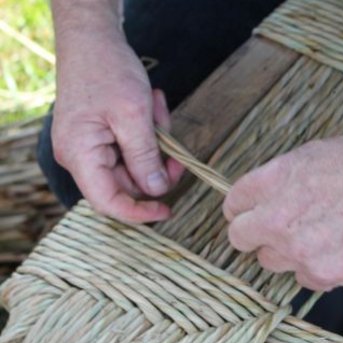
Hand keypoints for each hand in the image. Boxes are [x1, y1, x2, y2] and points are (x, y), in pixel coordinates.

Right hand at [51, 15, 182, 222]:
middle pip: (127, 183)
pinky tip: (150, 105)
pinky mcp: (98, 137)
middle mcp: (79, 156)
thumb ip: (145, 157)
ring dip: (154, 141)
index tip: (168, 211)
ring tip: (155, 108)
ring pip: (133, 164)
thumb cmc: (107, 71)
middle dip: (156, 163)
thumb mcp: (134, 115)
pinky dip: (147, 131)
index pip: (108, 202)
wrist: (91, 39)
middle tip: (173, 139)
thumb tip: (157, 191)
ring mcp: (88, 147)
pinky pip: (129, 147)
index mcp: (80, 155)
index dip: (139, 213)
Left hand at [223, 132, 342, 290]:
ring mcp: (300, 249)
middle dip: (256, 234)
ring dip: (287, 251)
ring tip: (319, 235)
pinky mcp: (323, 274)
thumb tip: (264, 198)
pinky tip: (339, 247)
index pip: (234, 204)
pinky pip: (303, 278)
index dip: (243, 208)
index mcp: (275, 179)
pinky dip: (315, 267)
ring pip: (271, 261)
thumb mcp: (316, 154)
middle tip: (279, 229)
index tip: (251, 212)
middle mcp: (279, 217)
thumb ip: (281, 178)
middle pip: (241, 238)